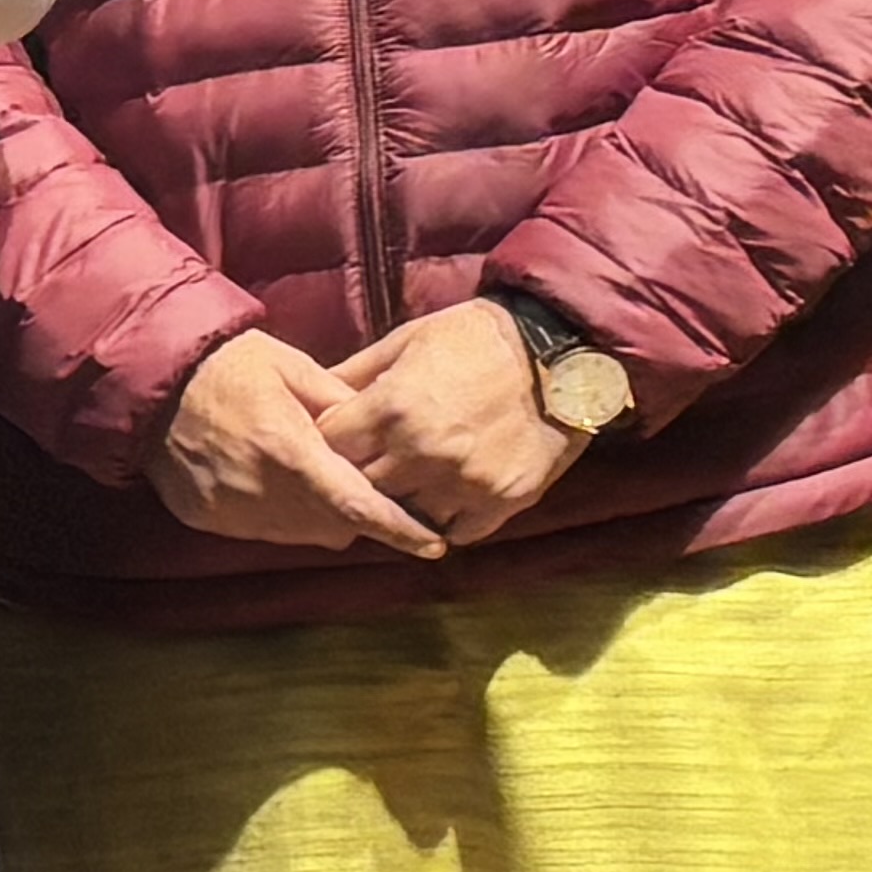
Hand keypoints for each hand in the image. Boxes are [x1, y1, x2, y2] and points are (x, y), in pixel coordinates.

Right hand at [144, 328, 443, 557]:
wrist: (148, 376)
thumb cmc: (226, 362)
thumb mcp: (291, 367)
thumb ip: (341, 404)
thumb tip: (383, 434)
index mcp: (288, 450)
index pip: (357, 505)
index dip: (399, 528)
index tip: (433, 543)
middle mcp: (259, 489)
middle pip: (333, 526)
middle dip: (357, 514)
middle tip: (363, 488)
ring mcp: (229, 508)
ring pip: (299, 534)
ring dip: (317, 516)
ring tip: (311, 479)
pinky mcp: (205, 516)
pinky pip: (259, 530)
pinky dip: (276, 515)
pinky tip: (267, 480)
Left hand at [319, 299, 592, 547]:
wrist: (560, 353)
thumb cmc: (475, 339)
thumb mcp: (405, 341)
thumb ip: (355, 373)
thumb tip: (310, 395)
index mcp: (392, 408)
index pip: (329, 446)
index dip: (325, 444)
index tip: (330, 441)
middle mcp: (423, 452)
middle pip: (360, 486)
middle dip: (353, 477)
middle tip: (358, 469)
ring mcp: (464, 483)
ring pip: (403, 517)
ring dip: (396, 504)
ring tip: (398, 486)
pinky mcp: (502, 502)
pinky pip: (454, 532)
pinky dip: (441, 521)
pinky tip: (437, 501)